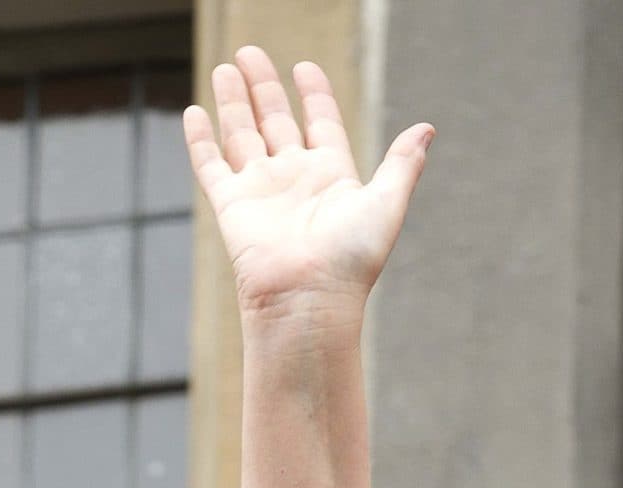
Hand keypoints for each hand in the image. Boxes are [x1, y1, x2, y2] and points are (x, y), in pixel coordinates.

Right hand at [183, 47, 430, 325]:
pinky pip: (211, 164)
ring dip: (233, 101)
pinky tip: (194, 111)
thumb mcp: (386, 202)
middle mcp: (294, 179)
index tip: (304, 67)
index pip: (320, 122)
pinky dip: (201, 139)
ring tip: (226, 67)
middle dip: (263, 87)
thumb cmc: (352, 260)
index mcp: (331, 175)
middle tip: (250, 53)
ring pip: (241, 134)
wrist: (308, 299)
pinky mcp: (231, 204)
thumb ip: (403, 163)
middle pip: (274, 120)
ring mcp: (260, 191)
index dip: (314, 94)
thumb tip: (428, 128)